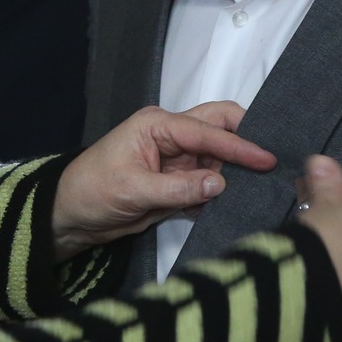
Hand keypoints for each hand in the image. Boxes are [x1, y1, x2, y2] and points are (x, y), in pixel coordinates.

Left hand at [51, 103, 276, 259]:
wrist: (70, 216)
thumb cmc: (91, 191)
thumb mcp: (133, 190)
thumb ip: (178, 188)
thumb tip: (220, 185)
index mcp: (158, 125)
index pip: (207, 130)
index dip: (238, 145)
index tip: (266, 159)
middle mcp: (171, 136)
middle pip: (219, 126)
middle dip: (244, 140)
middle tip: (271, 161)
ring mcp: (177, 159)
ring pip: (218, 156)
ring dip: (235, 171)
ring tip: (261, 186)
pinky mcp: (178, 182)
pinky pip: (208, 183)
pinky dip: (221, 192)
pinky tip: (236, 203)